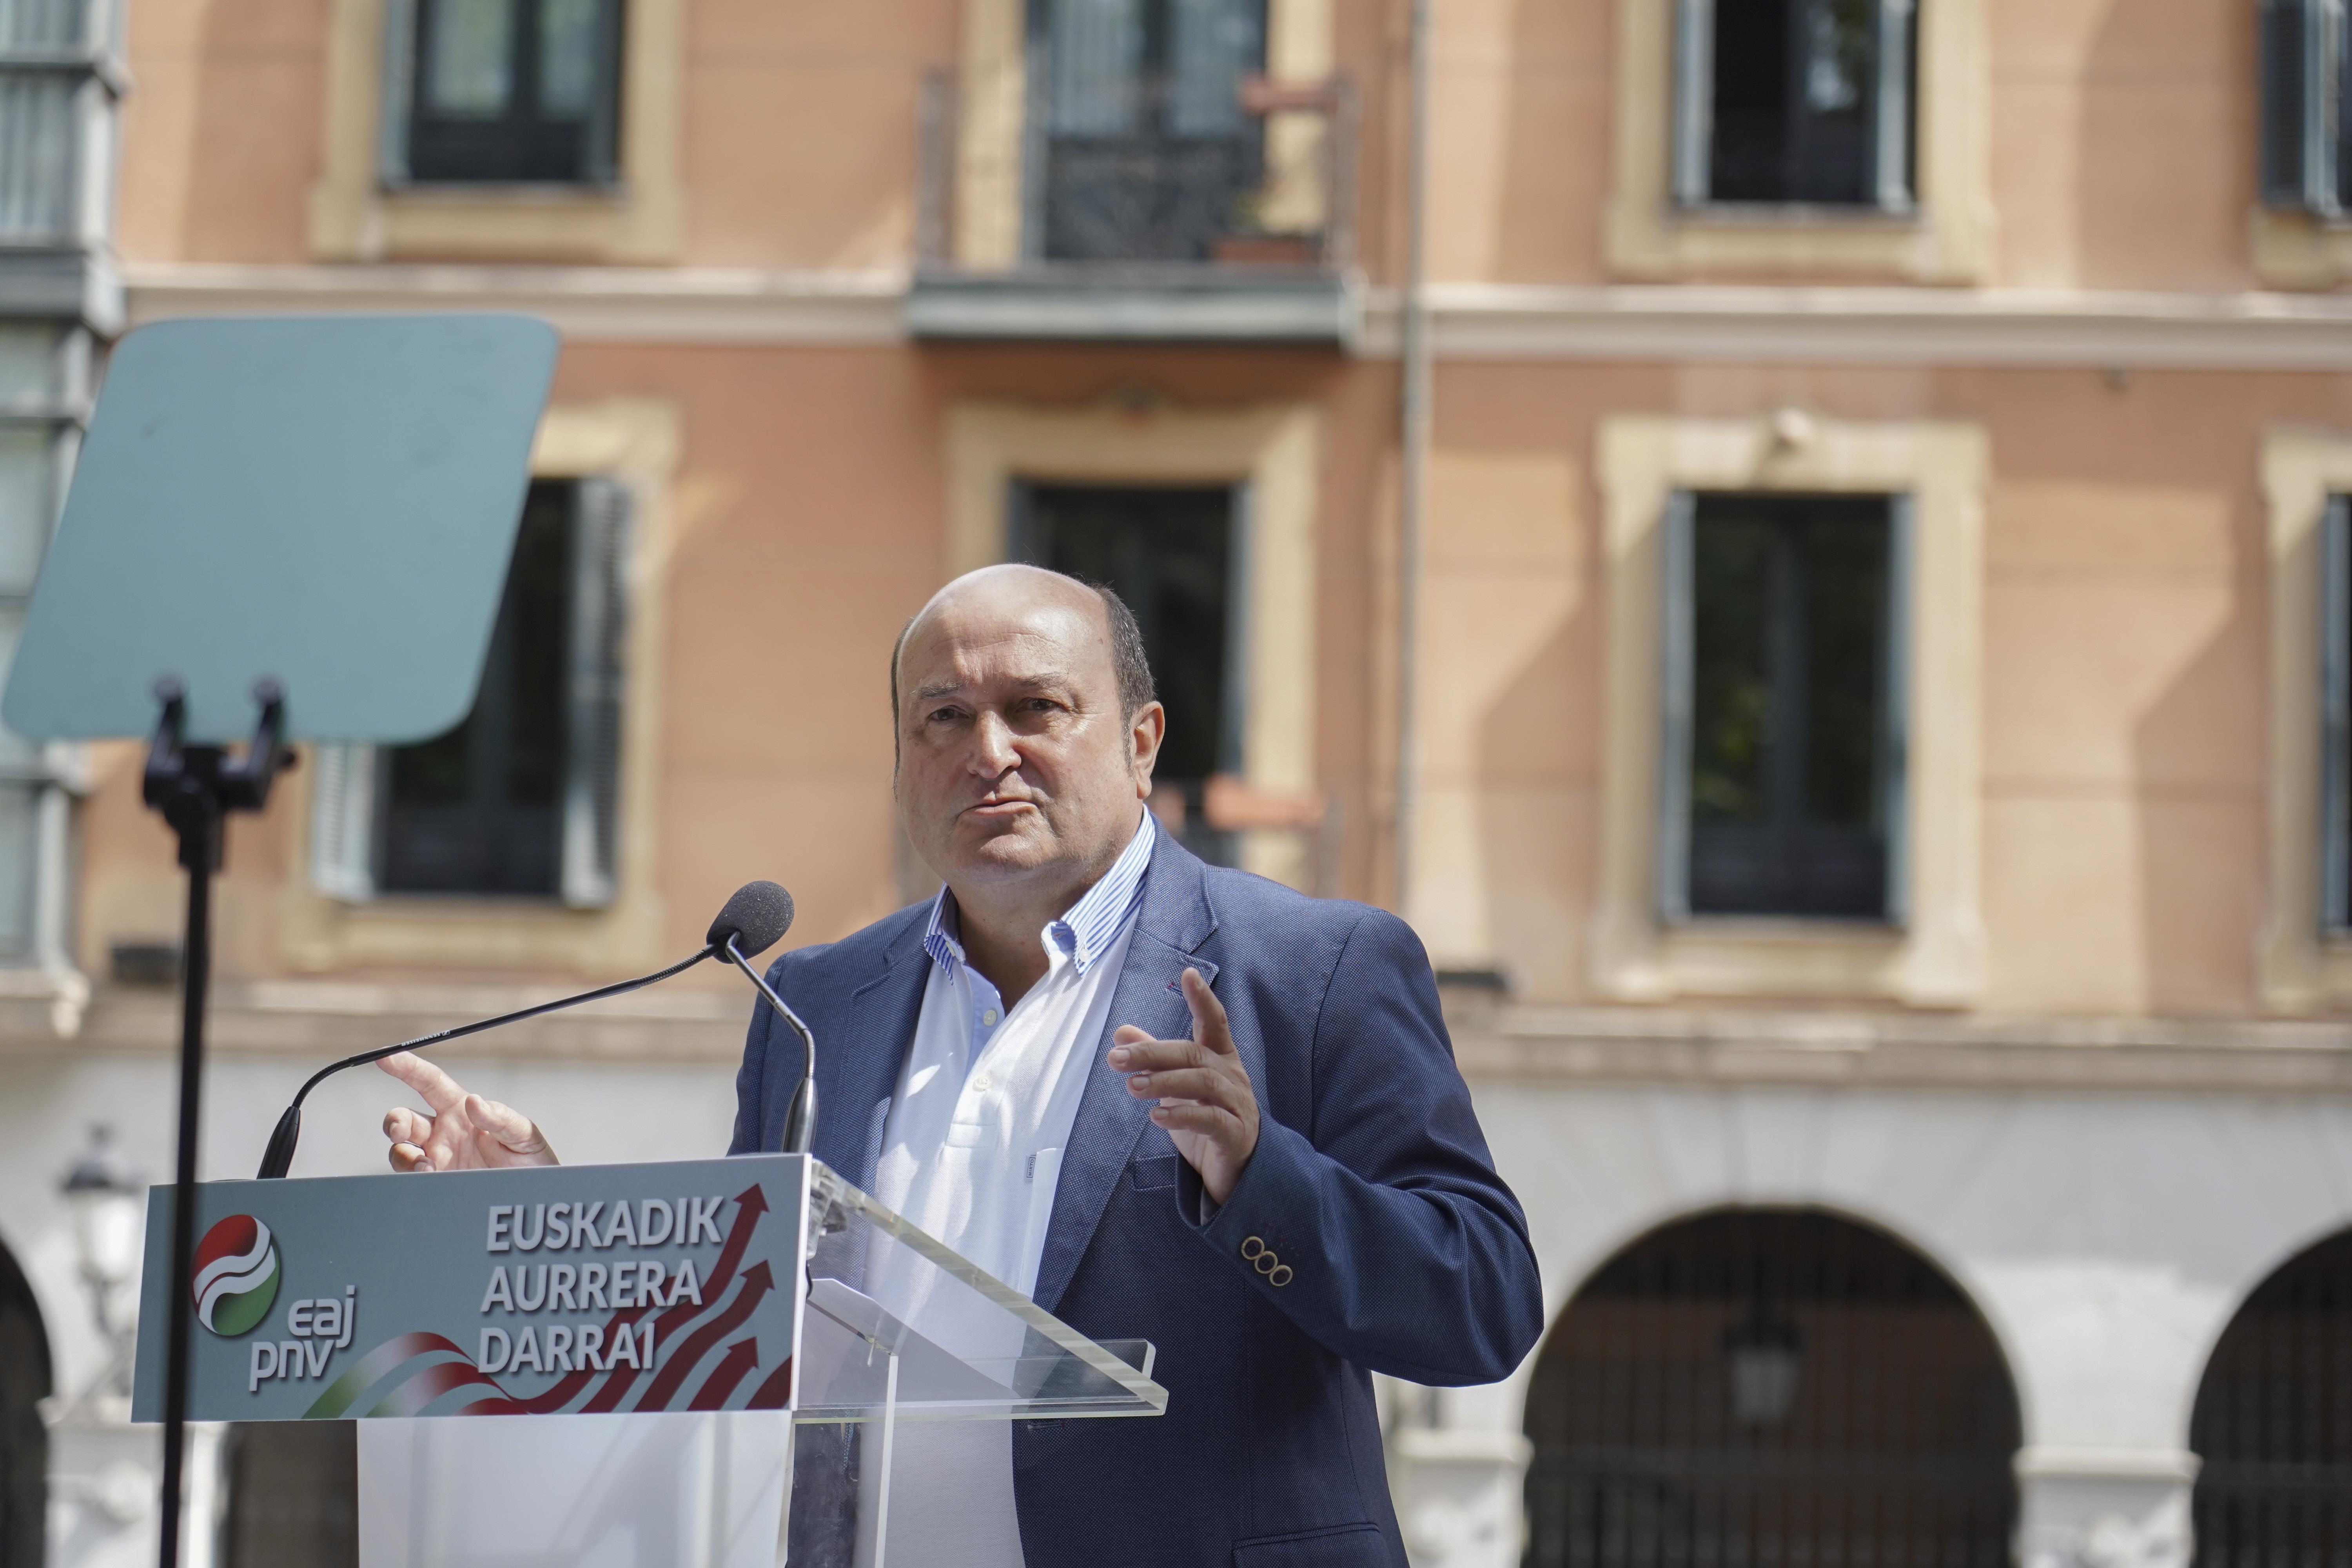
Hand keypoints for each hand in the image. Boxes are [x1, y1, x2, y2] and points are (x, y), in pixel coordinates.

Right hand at [378, 1052, 557, 1171]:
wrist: (534, 1197)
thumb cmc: (531, 1160)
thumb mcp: (524, 1134)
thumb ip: (501, 1118)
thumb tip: (473, 1101)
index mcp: (461, 1110)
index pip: (429, 1082)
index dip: (407, 1068)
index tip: (385, 1056)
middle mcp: (443, 1133)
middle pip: (403, 1119)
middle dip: (394, 1121)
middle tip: (401, 1130)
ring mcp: (437, 1160)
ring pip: (400, 1151)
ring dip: (405, 1157)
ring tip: (429, 1168)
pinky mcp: (437, 1185)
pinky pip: (411, 1180)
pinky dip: (414, 1179)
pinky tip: (433, 1180)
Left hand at [1108, 968, 1257, 1206]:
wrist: (1240, 1174)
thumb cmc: (1207, 1123)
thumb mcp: (1177, 1089)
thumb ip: (1155, 1060)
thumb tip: (1121, 1033)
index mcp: (1221, 1060)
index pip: (1214, 1023)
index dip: (1202, 999)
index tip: (1188, 974)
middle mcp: (1232, 1078)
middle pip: (1194, 1054)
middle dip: (1152, 1053)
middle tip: (1116, 1059)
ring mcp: (1238, 1106)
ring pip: (1202, 1082)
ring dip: (1163, 1081)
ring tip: (1131, 1087)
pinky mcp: (1236, 1136)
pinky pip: (1211, 1119)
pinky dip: (1183, 1115)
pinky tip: (1157, 1115)